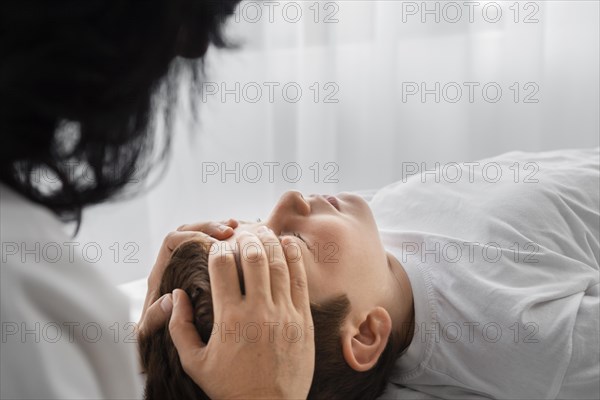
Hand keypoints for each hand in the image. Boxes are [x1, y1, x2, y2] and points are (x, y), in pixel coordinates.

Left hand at [136, 220, 237, 343]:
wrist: (162, 357)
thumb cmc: (156, 345)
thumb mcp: (151, 336)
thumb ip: (154, 318)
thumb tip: (170, 299)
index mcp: (162, 275)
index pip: (173, 241)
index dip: (191, 237)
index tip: (211, 244)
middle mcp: (177, 267)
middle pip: (190, 231)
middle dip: (210, 227)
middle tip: (229, 231)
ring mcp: (193, 268)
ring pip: (205, 236)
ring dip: (222, 230)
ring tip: (239, 230)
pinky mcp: (210, 274)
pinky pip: (219, 250)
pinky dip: (232, 243)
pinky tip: (246, 244)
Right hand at [169, 227, 314, 398]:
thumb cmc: (230, 387)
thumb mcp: (194, 362)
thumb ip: (179, 327)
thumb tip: (177, 296)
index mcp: (229, 317)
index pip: (222, 266)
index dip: (218, 250)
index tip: (216, 248)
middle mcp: (258, 310)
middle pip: (253, 256)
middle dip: (245, 238)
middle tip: (240, 234)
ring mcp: (284, 313)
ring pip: (278, 263)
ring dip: (269, 241)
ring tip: (261, 231)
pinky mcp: (303, 319)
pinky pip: (301, 280)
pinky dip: (294, 257)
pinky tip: (287, 244)